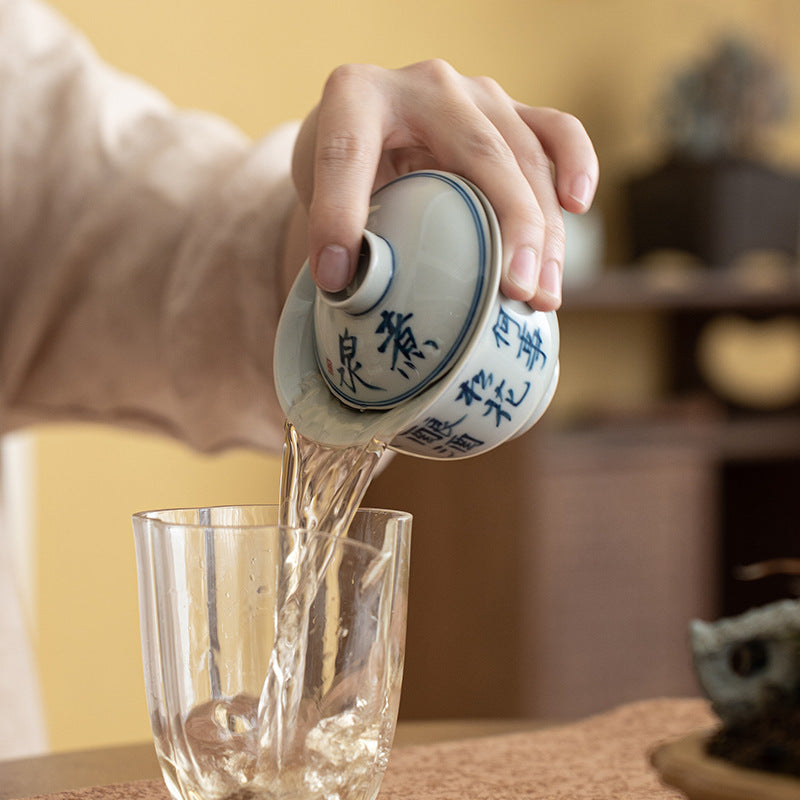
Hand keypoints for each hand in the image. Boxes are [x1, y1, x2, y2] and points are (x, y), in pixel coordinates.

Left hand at [291, 60, 597, 310]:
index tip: (339, 279)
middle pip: (476, 152)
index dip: (340, 215)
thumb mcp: (317, 192)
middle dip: (506, 226)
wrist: (371, 130)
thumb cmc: (343, 170)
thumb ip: (330, 228)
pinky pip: (556, 129)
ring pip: (526, 155)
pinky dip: (575, 163)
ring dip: (544, 228)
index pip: (347, 152)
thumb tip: (351, 289)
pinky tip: (578, 206)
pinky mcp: (510, 110)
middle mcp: (424, 85)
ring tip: (543, 292)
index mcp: (356, 98)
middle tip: (516, 291)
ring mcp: (475, 94)